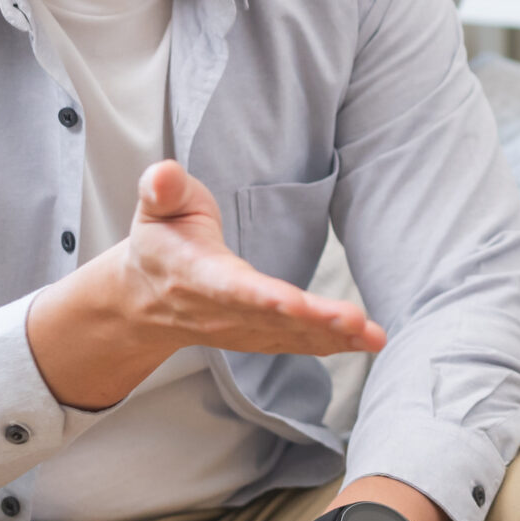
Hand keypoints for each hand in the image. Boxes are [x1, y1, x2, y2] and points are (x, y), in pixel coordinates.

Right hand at [26, 160, 385, 409]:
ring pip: (291, 335)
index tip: (295, 303)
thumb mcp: (155, 207)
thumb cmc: (163, 239)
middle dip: (316, 320)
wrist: (146, 296)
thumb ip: (162, 189)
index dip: (264, 297)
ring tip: (373, 337)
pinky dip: (332, 345)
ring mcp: (242, 329)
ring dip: (334, 337)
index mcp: (197, 275)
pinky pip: (298, 344)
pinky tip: (365, 343)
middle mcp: (221, 311)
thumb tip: (163, 175)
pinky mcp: (259, 337)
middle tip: (357, 322)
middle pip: (273, 318)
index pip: (233, 288)